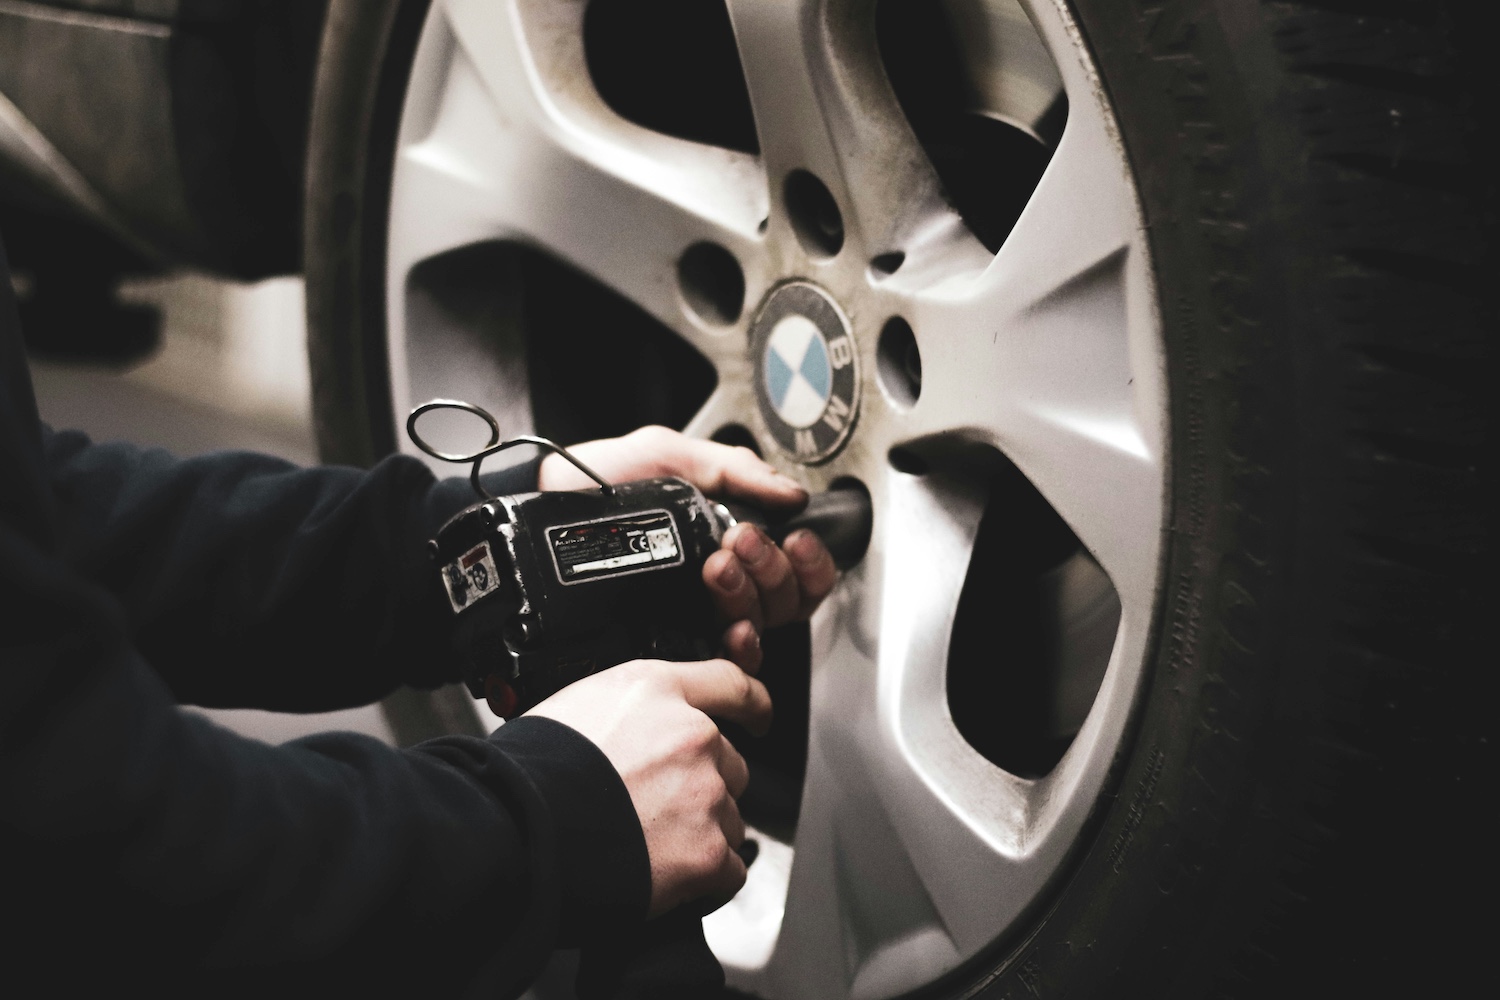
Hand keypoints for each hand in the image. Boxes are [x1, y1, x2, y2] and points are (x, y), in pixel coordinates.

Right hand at [526, 658, 771, 915]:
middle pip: (730, 762)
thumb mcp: (573, 705)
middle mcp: (691, 735)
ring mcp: (704, 794)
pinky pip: (729, 869)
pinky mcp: (707, 852)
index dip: (751, 703)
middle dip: (703, 786)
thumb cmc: (527, 774)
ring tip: (648, 846)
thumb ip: (625, 711)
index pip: (731, 683)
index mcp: (656, 690)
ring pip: (730, 817)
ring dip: (703, 833)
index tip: (758, 716)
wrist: (515, 834)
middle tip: (655, 809)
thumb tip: (633, 732)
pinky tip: (668, 880)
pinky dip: (706, 880)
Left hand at [538, 426, 838, 671]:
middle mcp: (721, 584)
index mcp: (729, 539)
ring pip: (761, 626)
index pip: (795, 568)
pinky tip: (732, 626)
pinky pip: (727, 661)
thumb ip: (734, 469)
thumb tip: (792, 492)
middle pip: (786, 599)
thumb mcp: (670, 455)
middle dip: (772, 567)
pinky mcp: (671, 641)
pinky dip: (741, 644)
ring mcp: (698, 615)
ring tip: (718, 564)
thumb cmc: (599, 478)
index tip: (795, 537)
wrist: (544, 503)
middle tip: (739, 538)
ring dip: (751, 594)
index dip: (809, 559)